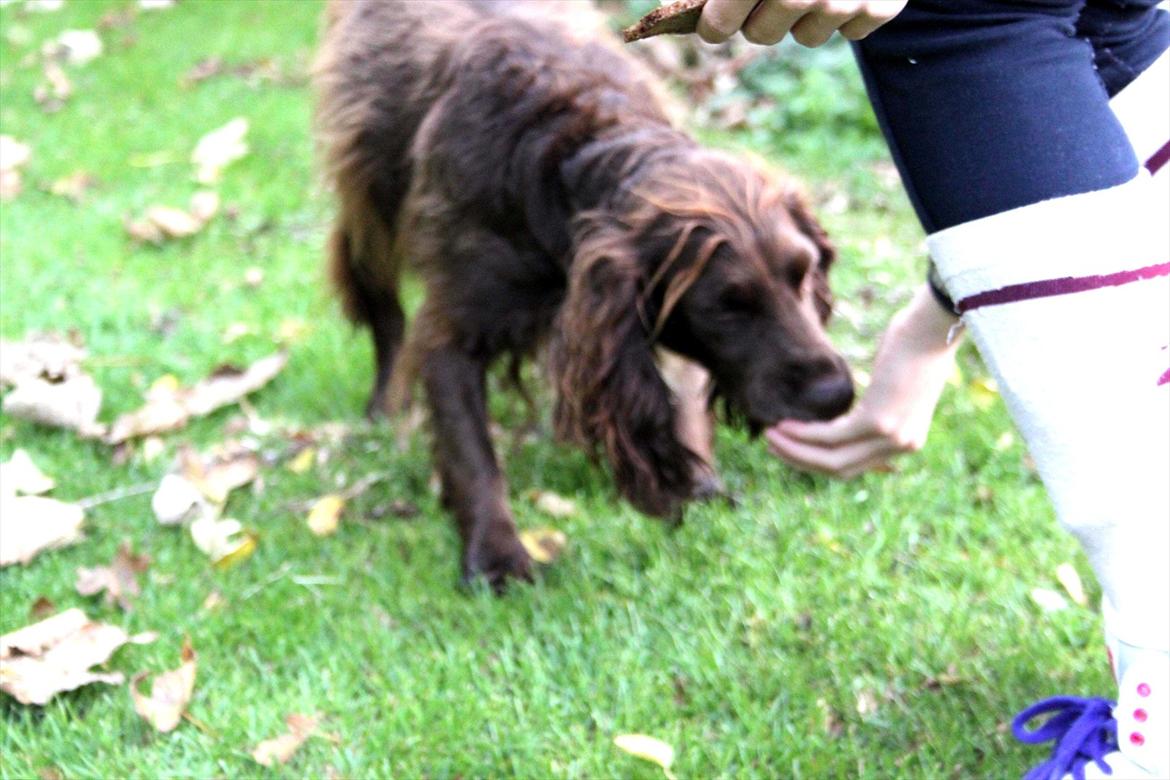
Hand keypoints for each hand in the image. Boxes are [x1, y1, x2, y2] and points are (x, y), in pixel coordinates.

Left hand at [698, 0, 907, 46]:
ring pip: (807, 37)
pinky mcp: (884, 5)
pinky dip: (847, 10)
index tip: (712, 22)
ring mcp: (847, 0)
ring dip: (804, 15)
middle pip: (760, 35)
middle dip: (757, 17)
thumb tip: (679, 2)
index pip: (720, 23)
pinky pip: (851, 31)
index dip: (713, 24)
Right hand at [766, 285, 960, 477]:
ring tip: (770, 436)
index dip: (817, 460)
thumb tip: (855, 409)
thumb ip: (878, 404)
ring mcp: (891, 437)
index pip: (855, 464)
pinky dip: (804, 434)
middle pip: (839, 469)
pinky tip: (784, 426)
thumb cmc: (914, 346)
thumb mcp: (896, 384)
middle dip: (800, 460)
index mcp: (906, 441)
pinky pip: (831, 436)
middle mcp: (901, 446)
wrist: (934, 327)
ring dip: (794, 449)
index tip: (791, 447)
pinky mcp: (877, 422)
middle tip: (773, 446)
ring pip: (831, 459)